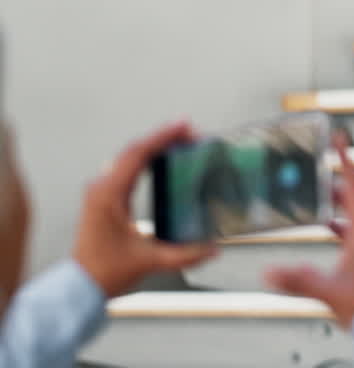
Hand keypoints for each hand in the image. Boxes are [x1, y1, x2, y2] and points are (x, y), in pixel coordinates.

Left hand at [73, 121, 218, 297]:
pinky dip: (145, 159)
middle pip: (133, 150)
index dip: (163, 137)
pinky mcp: (104, 198)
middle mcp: (102, 188)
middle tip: (190, 132)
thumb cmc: (104, 271)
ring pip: (128, 157)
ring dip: (154, 146)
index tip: (184, 127)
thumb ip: (185, 255)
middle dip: (162, 138)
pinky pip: (125, 168)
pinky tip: (161, 160)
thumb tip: (212, 248)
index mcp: (109, 195)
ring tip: (179, 141)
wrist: (80, 285)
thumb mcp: (150, 261)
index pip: (138, 155)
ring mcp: (100, 192)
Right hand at [265, 138, 353, 329]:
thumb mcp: (326, 290)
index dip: (347, 160)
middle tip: (323, 169)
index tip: (341, 139)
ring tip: (323, 199)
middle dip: (338, 183)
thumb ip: (296, 279)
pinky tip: (333, 233)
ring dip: (341, 206)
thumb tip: (269, 271)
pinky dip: (344, 227)